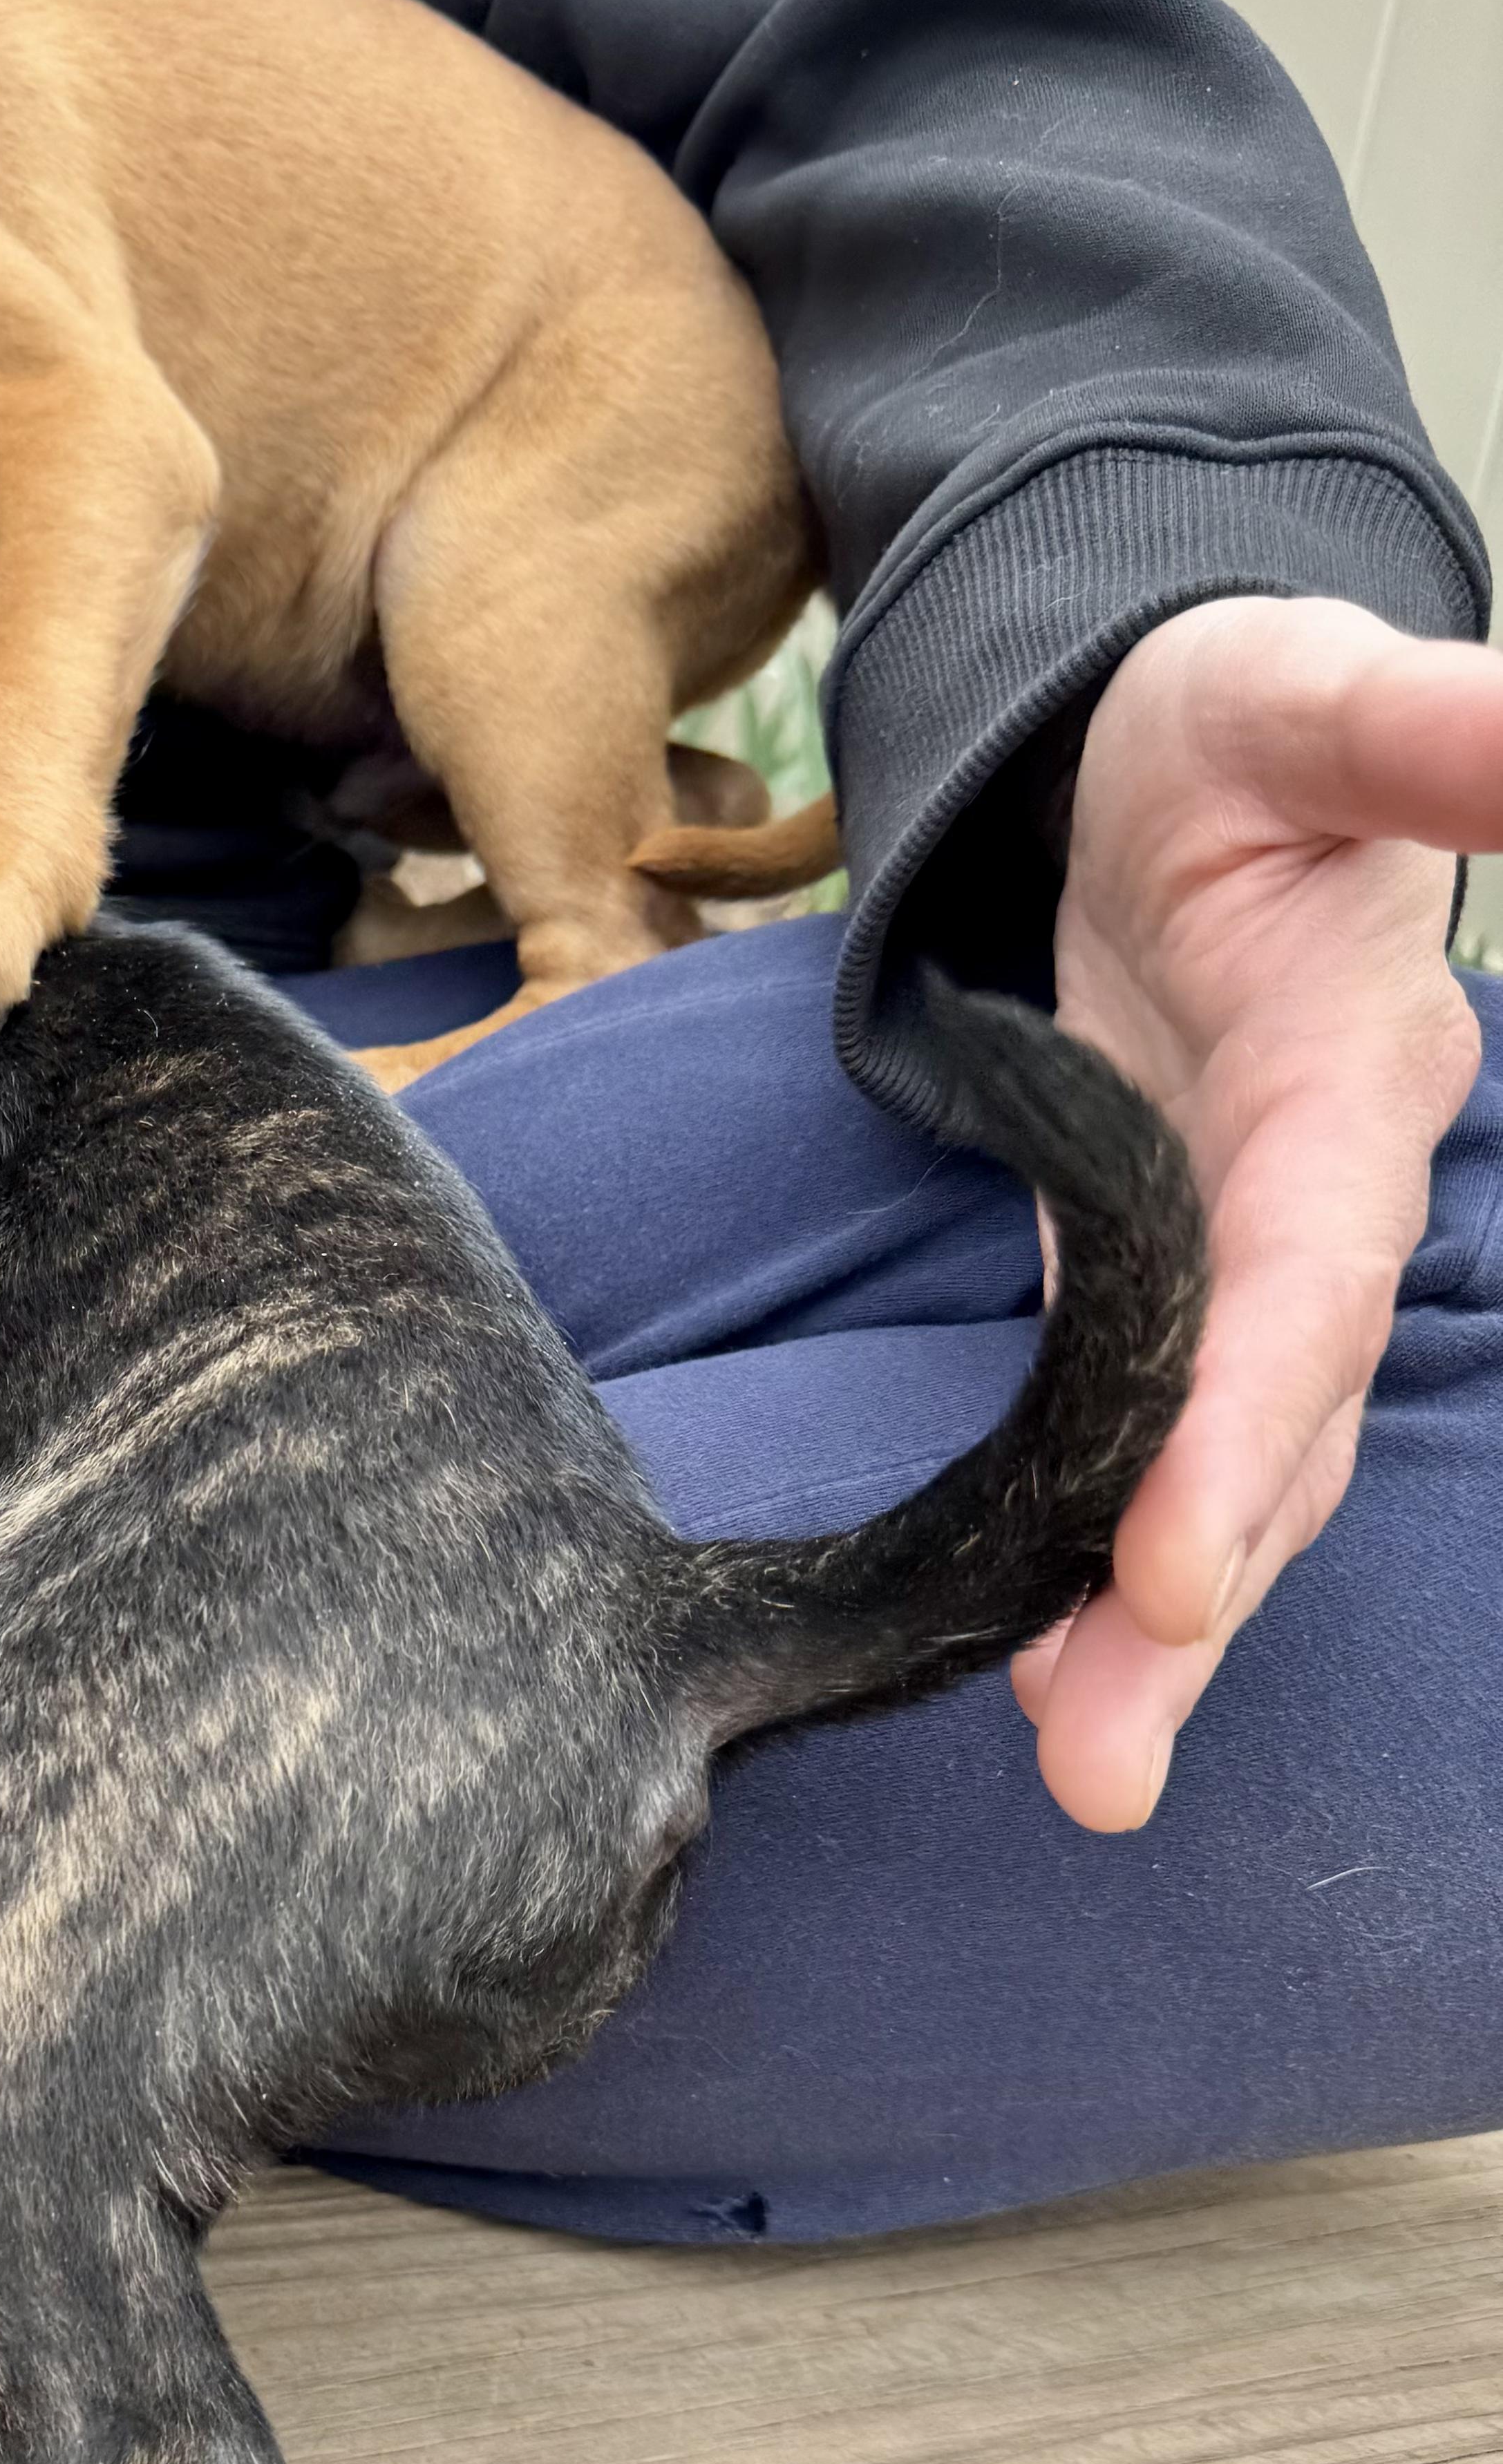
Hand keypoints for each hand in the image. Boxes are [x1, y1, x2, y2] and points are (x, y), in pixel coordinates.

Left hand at [1014, 597, 1499, 1829]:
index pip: (1303, 1281)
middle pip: (1272, 1425)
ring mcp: (1240, 1255)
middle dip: (1193, 1596)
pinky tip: (1044, 1666)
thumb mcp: (1301, 699)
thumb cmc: (1236, 726)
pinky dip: (1097, 1554)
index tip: (1178, 1571)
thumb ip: (1419, 732)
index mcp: (1351, 1082)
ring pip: (1217, 1468)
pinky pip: (1141, 1437)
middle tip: (1102, 1763)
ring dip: (1151, 1628)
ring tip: (1078, 1764)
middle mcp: (1313, 1199)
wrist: (1188, 762)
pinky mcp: (1155, 1277)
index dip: (1248, 1425)